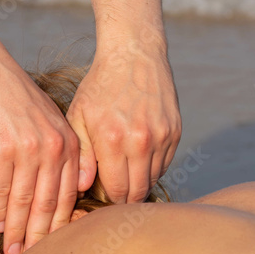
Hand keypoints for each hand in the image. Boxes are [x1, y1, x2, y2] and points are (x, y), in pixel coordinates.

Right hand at [0, 68, 79, 253]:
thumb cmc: (16, 103)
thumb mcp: (50, 125)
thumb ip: (62, 157)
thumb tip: (64, 194)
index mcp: (71, 146)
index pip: (68, 197)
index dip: (59, 228)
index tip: (51, 250)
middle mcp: (55, 149)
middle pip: (48, 205)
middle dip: (39, 237)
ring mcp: (29, 150)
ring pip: (24, 202)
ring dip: (17, 230)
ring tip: (11, 251)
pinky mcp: (2, 150)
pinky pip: (1, 189)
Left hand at [66, 39, 181, 201]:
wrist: (134, 54)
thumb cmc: (100, 86)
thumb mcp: (79, 116)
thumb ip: (81, 155)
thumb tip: (83, 188)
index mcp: (113, 140)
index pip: (116, 192)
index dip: (107, 200)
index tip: (100, 195)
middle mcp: (141, 142)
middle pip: (137, 193)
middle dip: (123, 198)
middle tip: (111, 190)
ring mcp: (162, 137)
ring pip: (152, 180)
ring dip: (138, 182)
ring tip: (123, 171)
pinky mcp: (175, 132)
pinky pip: (164, 165)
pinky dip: (151, 167)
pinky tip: (137, 156)